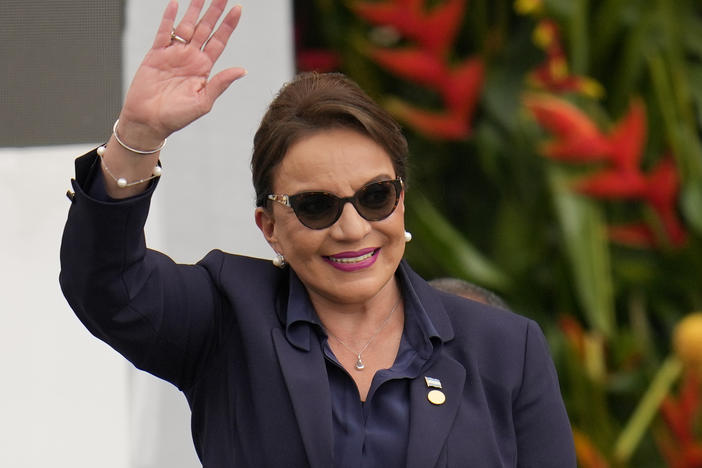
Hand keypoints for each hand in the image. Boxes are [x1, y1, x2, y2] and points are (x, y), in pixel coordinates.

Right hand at [118, 0, 245, 146]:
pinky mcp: (156, 54)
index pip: (219, 41)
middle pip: (205, 28)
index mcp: (204, 68)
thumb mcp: (203, 102)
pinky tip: (175, 5)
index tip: (238, 9)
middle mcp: (190, 58)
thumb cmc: (176, 117)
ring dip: (194, 10)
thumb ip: (220, 83)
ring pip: (186, 26)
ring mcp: (173, 54)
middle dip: (214, 11)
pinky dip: (169, 18)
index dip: (228, 25)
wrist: (148, 121)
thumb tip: (242, 70)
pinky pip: (164, 32)